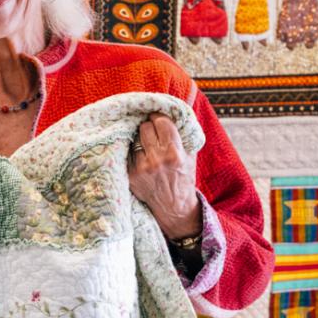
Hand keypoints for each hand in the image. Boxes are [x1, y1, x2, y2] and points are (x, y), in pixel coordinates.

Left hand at [127, 113, 200, 239]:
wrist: (173, 207)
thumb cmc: (183, 177)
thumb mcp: (190, 155)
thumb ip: (182, 134)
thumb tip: (172, 110)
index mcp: (174, 154)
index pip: (161, 122)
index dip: (158, 117)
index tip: (157, 118)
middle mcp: (157, 160)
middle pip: (144, 127)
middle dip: (148, 126)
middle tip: (151, 131)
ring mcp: (141, 168)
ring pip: (134, 138)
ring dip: (139, 139)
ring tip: (146, 144)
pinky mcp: (130, 174)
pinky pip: (127, 152)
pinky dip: (132, 151)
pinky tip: (139, 155)